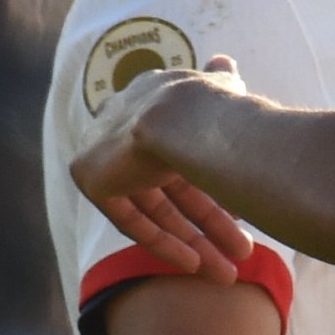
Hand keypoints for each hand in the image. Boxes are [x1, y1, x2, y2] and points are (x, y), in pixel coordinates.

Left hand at [72, 56, 255, 282]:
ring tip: (228, 272)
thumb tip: (224, 62)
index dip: (210, 182)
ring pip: (156, 208)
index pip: (178, 150)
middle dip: (210, 223)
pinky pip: (130, 219)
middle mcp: (122, 121)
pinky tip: (195, 263)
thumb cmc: (215, 107)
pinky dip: (163, 242)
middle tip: (242, 252)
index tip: (239, 209)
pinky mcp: (92, 177)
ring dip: (195, 241)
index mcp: (149, 96)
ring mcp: (103, 150)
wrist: (183, 117)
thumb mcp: (224, 89)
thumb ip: (221, 79)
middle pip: (171, 186)